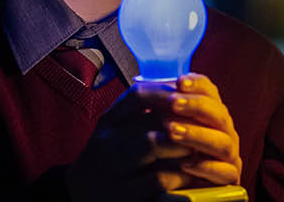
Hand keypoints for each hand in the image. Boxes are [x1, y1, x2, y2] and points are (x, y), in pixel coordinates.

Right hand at [66, 82, 190, 200]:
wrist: (78, 196)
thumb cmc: (105, 161)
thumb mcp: (115, 131)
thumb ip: (140, 113)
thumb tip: (179, 91)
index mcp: (109, 121)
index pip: (139, 94)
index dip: (168, 92)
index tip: (190, 97)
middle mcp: (107, 141)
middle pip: (151, 119)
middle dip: (184, 122)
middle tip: (204, 126)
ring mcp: (113, 168)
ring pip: (153, 143)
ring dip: (183, 145)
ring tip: (199, 148)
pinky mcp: (123, 193)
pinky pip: (158, 177)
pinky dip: (180, 174)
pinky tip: (193, 174)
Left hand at [162, 73, 243, 186]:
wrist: (170, 189)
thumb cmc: (165, 155)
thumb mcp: (160, 129)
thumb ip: (160, 111)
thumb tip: (142, 87)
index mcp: (209, 115)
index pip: (210, 92)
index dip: (198, 84)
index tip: (179, 82)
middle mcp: (223, 132)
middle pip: (219, 114)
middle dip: (196, 106)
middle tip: (173, 102)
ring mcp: (228, 156)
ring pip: (223, 142)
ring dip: (198, 135)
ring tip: (173, 132)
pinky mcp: (228, 180)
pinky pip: (225, 173)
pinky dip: (207, 167)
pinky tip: (186, 165)